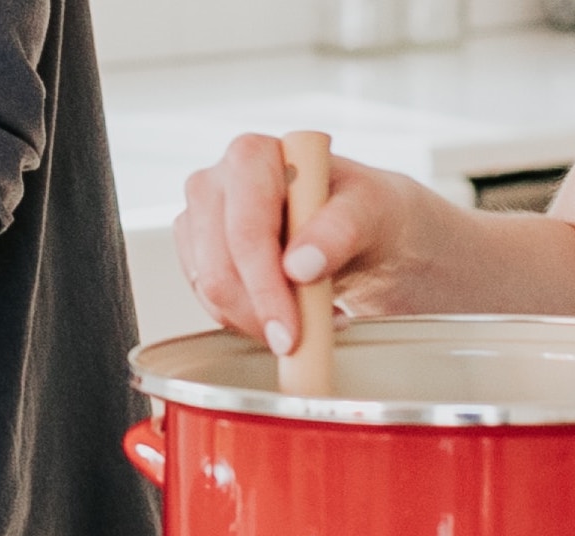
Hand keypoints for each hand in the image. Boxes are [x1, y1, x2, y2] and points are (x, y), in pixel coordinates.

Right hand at [171, 134, 455, 351]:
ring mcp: (202, 219)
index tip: (291, 331)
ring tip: (308, 317)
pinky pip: (210, 303)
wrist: (367, 232)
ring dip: (256, 320)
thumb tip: (299, 264)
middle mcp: (218, 182)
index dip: (264, 286)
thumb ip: (341, 229)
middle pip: (217, 268)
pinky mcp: (199, 254)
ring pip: (209, 291)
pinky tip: (286, 313)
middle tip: (300, 340)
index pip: (246, 229)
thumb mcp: (375, 211)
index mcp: (254, 156)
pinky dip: (247, 321)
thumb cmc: (370, 210)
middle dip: (259, 313)